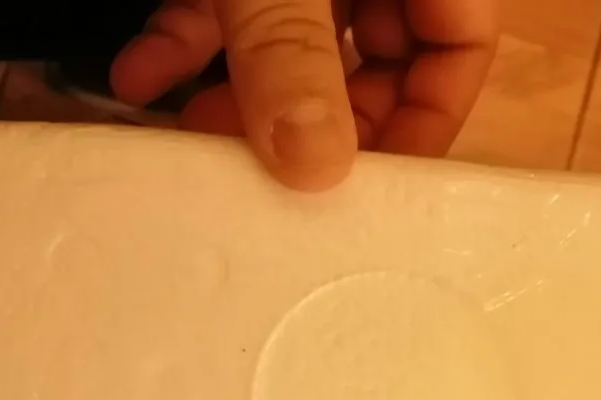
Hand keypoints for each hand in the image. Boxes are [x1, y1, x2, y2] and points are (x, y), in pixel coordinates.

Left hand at [110, 0, 497, 190]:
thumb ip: (291, 51)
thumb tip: (309, 165)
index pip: (460, 45)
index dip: (428, 117)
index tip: (376, 181)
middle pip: (377, 61)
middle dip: (316, 119)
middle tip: (276, 170)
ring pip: (295, 45)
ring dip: (242, 95)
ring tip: (195, 136)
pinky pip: (228, 9)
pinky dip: (186, 42)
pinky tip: (140, 75)